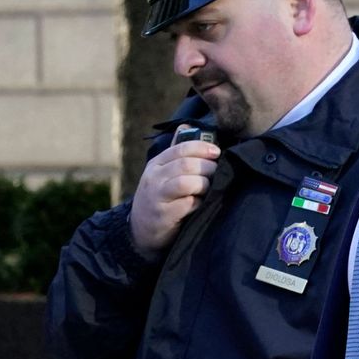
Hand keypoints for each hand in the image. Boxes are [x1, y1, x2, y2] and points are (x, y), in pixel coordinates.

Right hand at [129, 139, 219, 257]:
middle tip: (218, 174)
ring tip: (209, 189)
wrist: (141, 231)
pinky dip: (200, 203)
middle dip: (208, 168)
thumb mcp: (163, 174)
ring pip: (187, 182)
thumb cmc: (160, 198)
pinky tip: (201, 205)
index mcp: (156, 164)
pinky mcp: (163, 215)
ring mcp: (157, 196)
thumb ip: (176, 153)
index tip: (217, 152)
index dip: (202, 148)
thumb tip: (187, 126)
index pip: (181, 148)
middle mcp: (154, 178)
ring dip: (205, 185)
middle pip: (187, 165)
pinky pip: (189, 204)